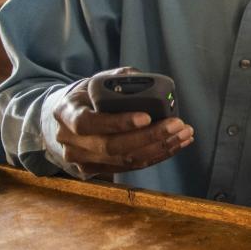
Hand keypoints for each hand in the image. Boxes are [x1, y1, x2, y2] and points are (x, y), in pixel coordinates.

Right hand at [50, 69, 193, 177]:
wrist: (66, 121)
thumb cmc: (87, 97)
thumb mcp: (95, 82)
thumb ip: (118, 78)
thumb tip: (143, 80)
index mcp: (66, 113)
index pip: (88, 122)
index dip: (118, 122)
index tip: (146, 117)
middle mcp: (70, 141)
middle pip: (111, 146)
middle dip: (149, 137)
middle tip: (177, 125)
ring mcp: (82, 160)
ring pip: (124, 160)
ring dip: (159, 148)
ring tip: (184, 134)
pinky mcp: (96, 171)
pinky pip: (130, 166)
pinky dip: (156, 156)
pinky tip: (176, 144)